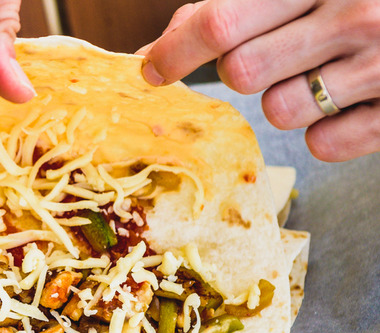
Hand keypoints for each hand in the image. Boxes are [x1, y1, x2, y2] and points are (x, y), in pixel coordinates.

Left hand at [137, 0, 379, 161]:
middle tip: (268, 55)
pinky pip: (324, 144)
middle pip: (241, 72)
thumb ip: (232, 5)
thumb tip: (160, 47)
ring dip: (283, 98)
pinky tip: (346, 98)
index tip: (151, 69)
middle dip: (237, 70)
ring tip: (319, 71)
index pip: (221, 22)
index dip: (176, 51)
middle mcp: (356, 13)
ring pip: (278, 112)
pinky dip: (323, 128)